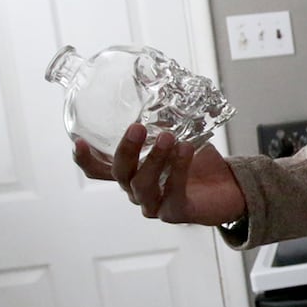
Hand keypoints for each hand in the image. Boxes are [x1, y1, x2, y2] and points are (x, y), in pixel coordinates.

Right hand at [73, 124, 246, 225]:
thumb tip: (158, 94)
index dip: (86, 159)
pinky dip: (178, 169)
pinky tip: (186, 149)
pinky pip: (173, 192)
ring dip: (154, 158)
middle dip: (127, 150)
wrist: (227, 185)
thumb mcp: (177, 135)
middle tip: (137, 128)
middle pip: (120, 173)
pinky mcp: (176, 212)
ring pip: (143, 184)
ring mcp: (154, 204)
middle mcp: (137, 190)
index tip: (79, 141)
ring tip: (168, 137)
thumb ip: (163, 121)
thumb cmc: (197, 160)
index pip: (98, 170)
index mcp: (131, 172)